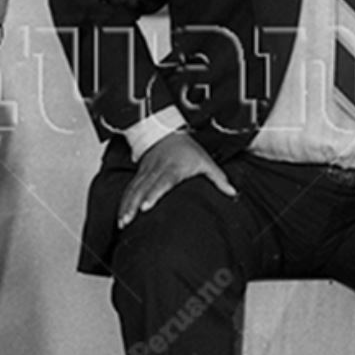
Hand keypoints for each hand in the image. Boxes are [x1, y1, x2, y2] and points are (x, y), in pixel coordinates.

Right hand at [119, 131, 236, 227]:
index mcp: (174, 167)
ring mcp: (146, 171)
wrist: (167, 132)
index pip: (163, 182)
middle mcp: (157, 169)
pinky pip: (130, 188)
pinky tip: (121, 215)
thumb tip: (233, 193)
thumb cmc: (187, 149)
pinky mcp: (140, 173)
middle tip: (128, 220)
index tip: (146, 206)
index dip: (153, 194)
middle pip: (144, 188)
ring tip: (122, 222)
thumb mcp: (205, 161)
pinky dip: (124, 201)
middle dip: (134, 204)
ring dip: (126, 205)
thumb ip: (218, 178)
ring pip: (134, 189)